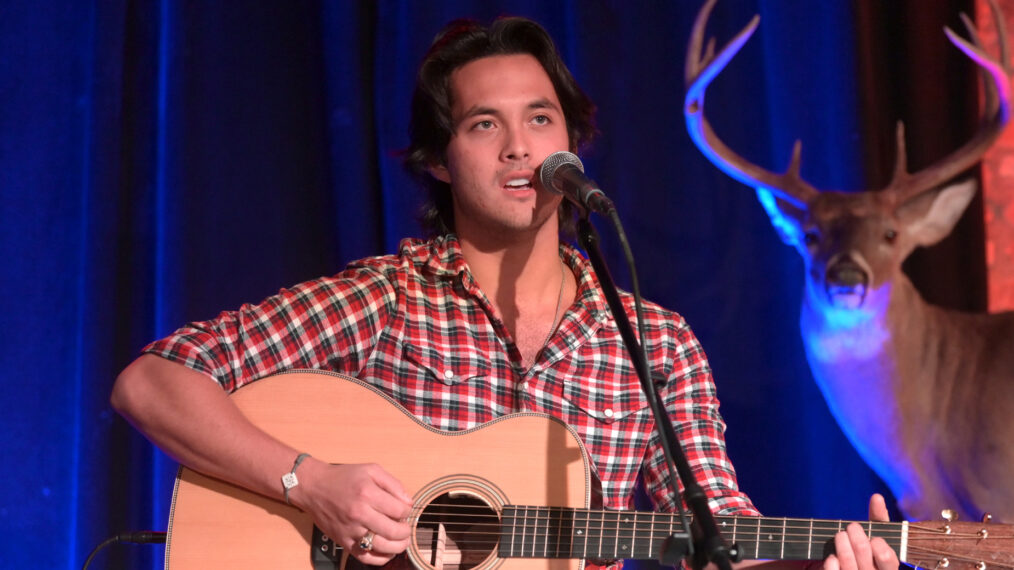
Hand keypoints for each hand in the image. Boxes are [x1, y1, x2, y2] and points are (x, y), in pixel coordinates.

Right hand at [293, 461, 413, 564]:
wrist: (314, 487)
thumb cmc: (343, 477)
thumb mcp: (371, 470)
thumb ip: (393, 484)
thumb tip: (408, 502)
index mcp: (367, 494)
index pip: (399, 510)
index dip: (407, 512)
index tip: (406, 511)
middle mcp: (359, 513)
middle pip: (393, 531)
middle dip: (406, 531)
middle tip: (406, 528)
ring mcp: (351, 530)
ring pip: (382, 547)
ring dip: (398, 546)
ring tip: (401, 541)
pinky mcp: (343, 541)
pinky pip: (365, 557)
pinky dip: (380, 559)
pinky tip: (387, 552)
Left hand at [823, 494, 897, 569]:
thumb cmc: (864, 552)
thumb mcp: (874, 537)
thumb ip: (878, 520)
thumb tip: (877, 497)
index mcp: (887, 568)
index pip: (888, 560)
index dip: (881, 548)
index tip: (874, 539)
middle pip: (864, 553)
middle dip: (857, 537)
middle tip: (852, 528)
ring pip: (849, 563)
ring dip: (842, 543)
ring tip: (840, 536)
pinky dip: (832, 563)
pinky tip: (831, 557)